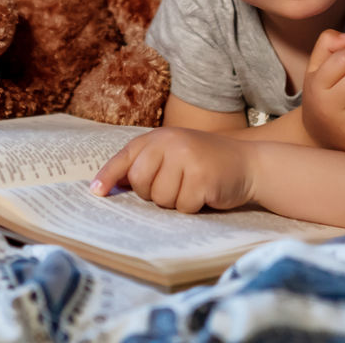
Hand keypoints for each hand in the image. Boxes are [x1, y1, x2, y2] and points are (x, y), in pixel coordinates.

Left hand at [90, 128, 255, 212]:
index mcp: (160, 137)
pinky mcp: (202, 179)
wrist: (249, 163)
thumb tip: (112, 183)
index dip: (108, 176)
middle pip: (140, 183)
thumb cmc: (206, 162)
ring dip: (175, 201)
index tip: (95, 193)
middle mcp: (171, 143)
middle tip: (174, 185)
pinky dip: (192, 207)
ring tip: (192, 187)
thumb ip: (147, 163)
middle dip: (153, 193)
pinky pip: (182, 207)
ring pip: (161, 199)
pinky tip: (205, 193)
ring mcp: (187, 159)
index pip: (126, 157)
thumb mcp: (175, 154)